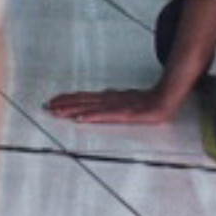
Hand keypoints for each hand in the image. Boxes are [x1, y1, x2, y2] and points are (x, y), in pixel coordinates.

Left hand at [45, 87, 182, 125]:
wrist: (167, 99)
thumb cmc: (147, 101)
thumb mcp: (126, 100)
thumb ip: (111, 101)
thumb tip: (97, 102)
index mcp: (110, 97)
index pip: (85, 98)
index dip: (69, 99)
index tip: (53, 101)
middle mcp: (111, 100)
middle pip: (84, 101)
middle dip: (65, 104)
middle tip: (47, 106)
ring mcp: (119, 106)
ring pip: (91, 108)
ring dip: (73, 110)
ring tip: (58, 112)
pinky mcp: (128, 114)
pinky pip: (107, 116)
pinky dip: (93, 117)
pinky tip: (81, 118)